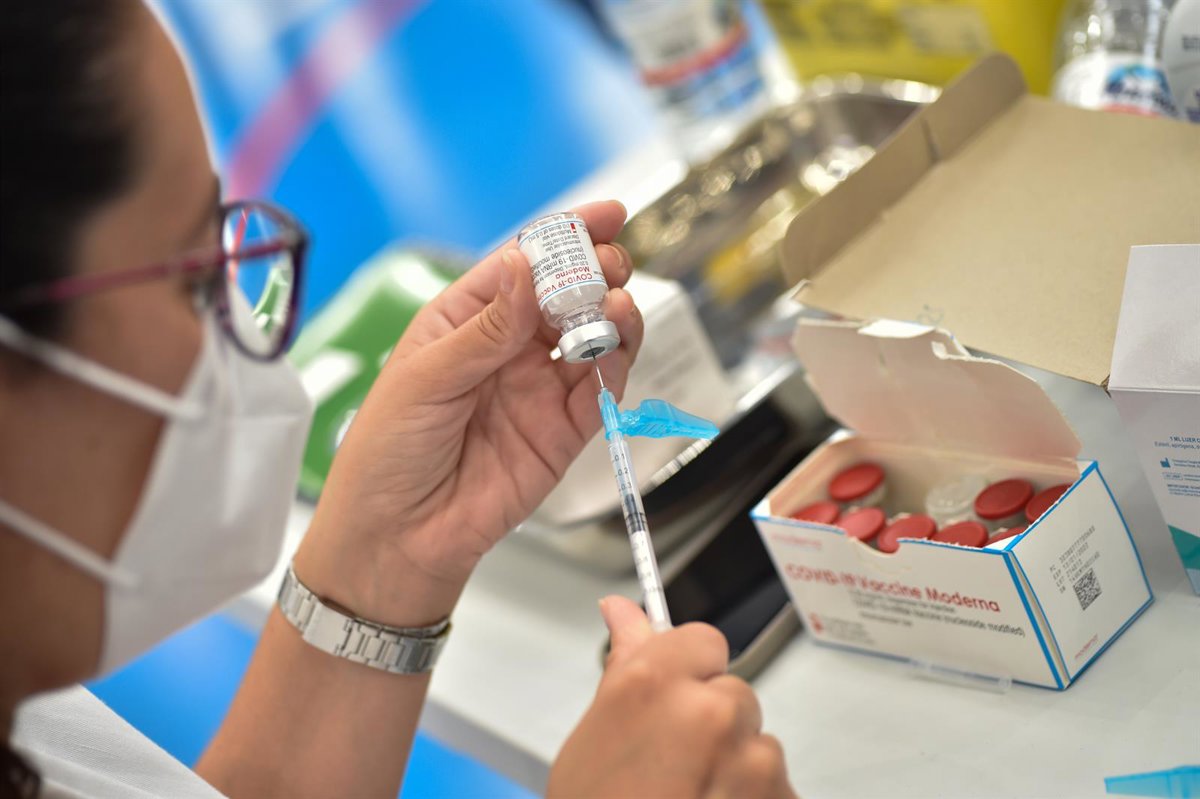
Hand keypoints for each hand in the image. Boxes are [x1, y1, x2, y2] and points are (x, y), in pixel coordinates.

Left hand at [294, 201, 642, 623]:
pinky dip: (615, 365)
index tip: (604, 216)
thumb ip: (487, 329)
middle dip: (595, 272)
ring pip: (591, 338)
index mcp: (465, 322)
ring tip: (617, 304)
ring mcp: (539, 389)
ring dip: (612, 315)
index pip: (521, 266)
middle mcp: (508, 349)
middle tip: (612, 264)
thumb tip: (527, 268)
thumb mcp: (425, 377)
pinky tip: (614, 347)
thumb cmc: (388, 452)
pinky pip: (600, 390)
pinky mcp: (564, 431)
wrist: (397, 537)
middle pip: (565, 296)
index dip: (563, 238)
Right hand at [547, 597, 797, 798]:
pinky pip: (774, 787)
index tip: (675, 692)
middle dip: (710, 724)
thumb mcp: (596, 734)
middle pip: (731, 693)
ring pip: (756, 743)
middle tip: (670, 767)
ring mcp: (753, 757)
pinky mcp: (780, 796)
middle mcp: (712, 709)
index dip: (688, 670)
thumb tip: (623, 610)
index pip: (703, 640)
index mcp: (656, 682)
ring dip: (734, 768)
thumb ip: (625, 662)